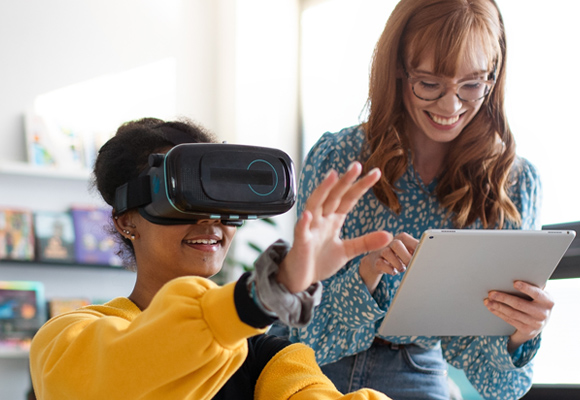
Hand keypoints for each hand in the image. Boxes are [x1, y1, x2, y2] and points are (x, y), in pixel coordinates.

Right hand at [276, 162, 391, 292]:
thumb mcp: (348, 251)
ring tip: (332, 176)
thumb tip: (388, 235)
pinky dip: (304, 222)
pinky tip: (308, 214)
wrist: (301, 278)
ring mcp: (310, 228)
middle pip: (334, 195)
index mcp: (334, 219)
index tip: (376, 173)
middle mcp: (322, 219)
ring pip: (316, 204)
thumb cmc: (320, 261)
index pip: (349, 198)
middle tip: (357, 165)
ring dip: (323, 190)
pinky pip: (301, 230)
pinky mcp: (301, 242)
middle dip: (344, 180)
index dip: (361, 186)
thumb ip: (366, 242)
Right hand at [359, 233, 417, 292]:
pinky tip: (394, 271)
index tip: (422, 257)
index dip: (416, 249)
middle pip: (396, 244)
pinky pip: (380, 263)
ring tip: (402, 269)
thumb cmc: (399, 256)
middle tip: (411, 265)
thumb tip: (428, 257)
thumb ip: (418, 251)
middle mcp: (391, 242)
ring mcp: (382, 251)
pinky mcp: (376, 261)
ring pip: (386, 253)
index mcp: (402, 238)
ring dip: (397, 263)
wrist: (378, 261)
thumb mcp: (409, 251)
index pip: (409, 240)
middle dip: (405, 256)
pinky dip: (388, 269)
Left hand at [484, 281, 553, 352]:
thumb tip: (519, 273)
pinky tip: (492, 307)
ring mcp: (535, 323)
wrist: (540, 322)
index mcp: (548, 301)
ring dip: (498, 306)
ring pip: (512, 313)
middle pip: (519, 304)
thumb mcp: (539, 295)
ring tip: (488, 300)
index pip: (536, 293)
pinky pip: (510, 320)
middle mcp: (543, 313)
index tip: (514, 283)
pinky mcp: (527, 330)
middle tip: (491, 293)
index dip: (526, 288)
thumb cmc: (536, 302)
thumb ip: (533, 286)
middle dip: (503, 298)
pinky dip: (499, 313)